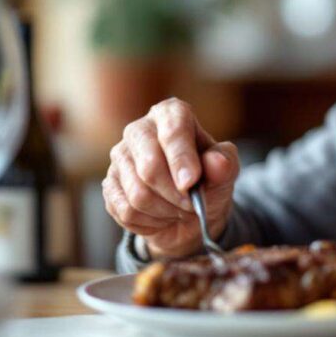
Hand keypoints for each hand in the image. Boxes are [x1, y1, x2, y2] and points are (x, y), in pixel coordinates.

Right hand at [102, 98, 239, 258]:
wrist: (189, 209)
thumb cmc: (208, 180)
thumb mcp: (225, 171)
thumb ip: (224, 164)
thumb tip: (218, 163)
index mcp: (170, 114)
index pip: (172, 130)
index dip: (181, 158)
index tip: (191, 183)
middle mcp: (140, 130)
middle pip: (149, 166)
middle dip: (175, 194)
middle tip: (193, 205)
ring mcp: (120, 157)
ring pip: (138, 194)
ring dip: (166, 211)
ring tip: (180, 209)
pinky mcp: (109, 184)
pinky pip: (126, 211)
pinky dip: (151, 222)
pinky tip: (162, 215)